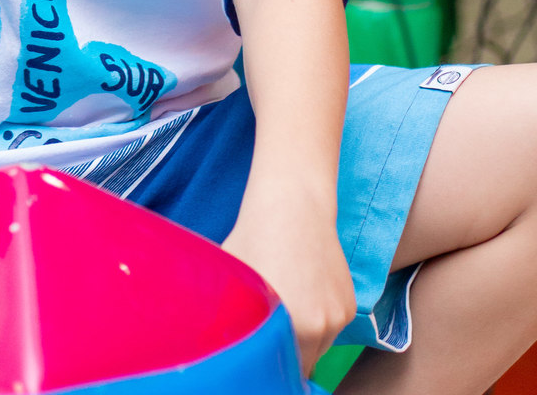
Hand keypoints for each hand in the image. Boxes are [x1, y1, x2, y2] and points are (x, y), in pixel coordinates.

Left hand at [223, 188, 355, 374]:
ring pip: (318, 347)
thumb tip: (223, 340)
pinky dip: (319, 321)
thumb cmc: (254, 236)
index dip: (269, 363)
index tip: (260, 354)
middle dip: (286, 353)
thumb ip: (234, 318)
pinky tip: (302, 293)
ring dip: (304, 339)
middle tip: (269, 329)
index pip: (282, 367)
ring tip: (285, 305)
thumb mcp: (234, 278)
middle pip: (301, 362)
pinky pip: (331, 330)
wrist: (293, 204)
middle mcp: (320, 327)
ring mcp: (338, 317)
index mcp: (290, 325)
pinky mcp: (349, 306)